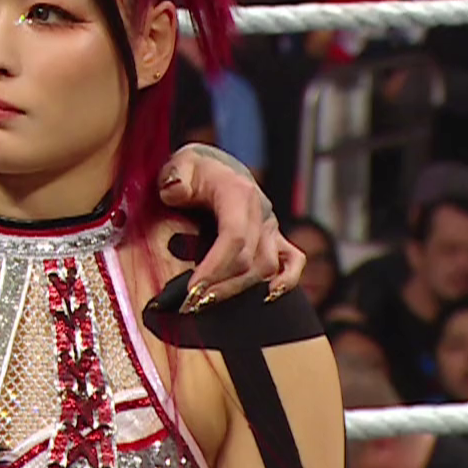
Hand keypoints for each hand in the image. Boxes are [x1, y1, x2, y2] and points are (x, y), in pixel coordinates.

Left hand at [158, 145, 302, 308]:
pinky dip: (286, 281)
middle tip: (191, 304)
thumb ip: (175, 176)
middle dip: (220, 285)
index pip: (234, 237)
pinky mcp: (274, 237)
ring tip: (207, 304)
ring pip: (266, 267)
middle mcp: (260, 212)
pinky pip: (292, 261)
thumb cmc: (194, 169)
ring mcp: (270, 226)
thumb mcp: (180, 163)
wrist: (214, 166)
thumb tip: (175, 192)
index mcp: (239, 193)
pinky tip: (267, 298)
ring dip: (239, 289)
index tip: (191, 289)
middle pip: (249, 259)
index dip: (214, 266)